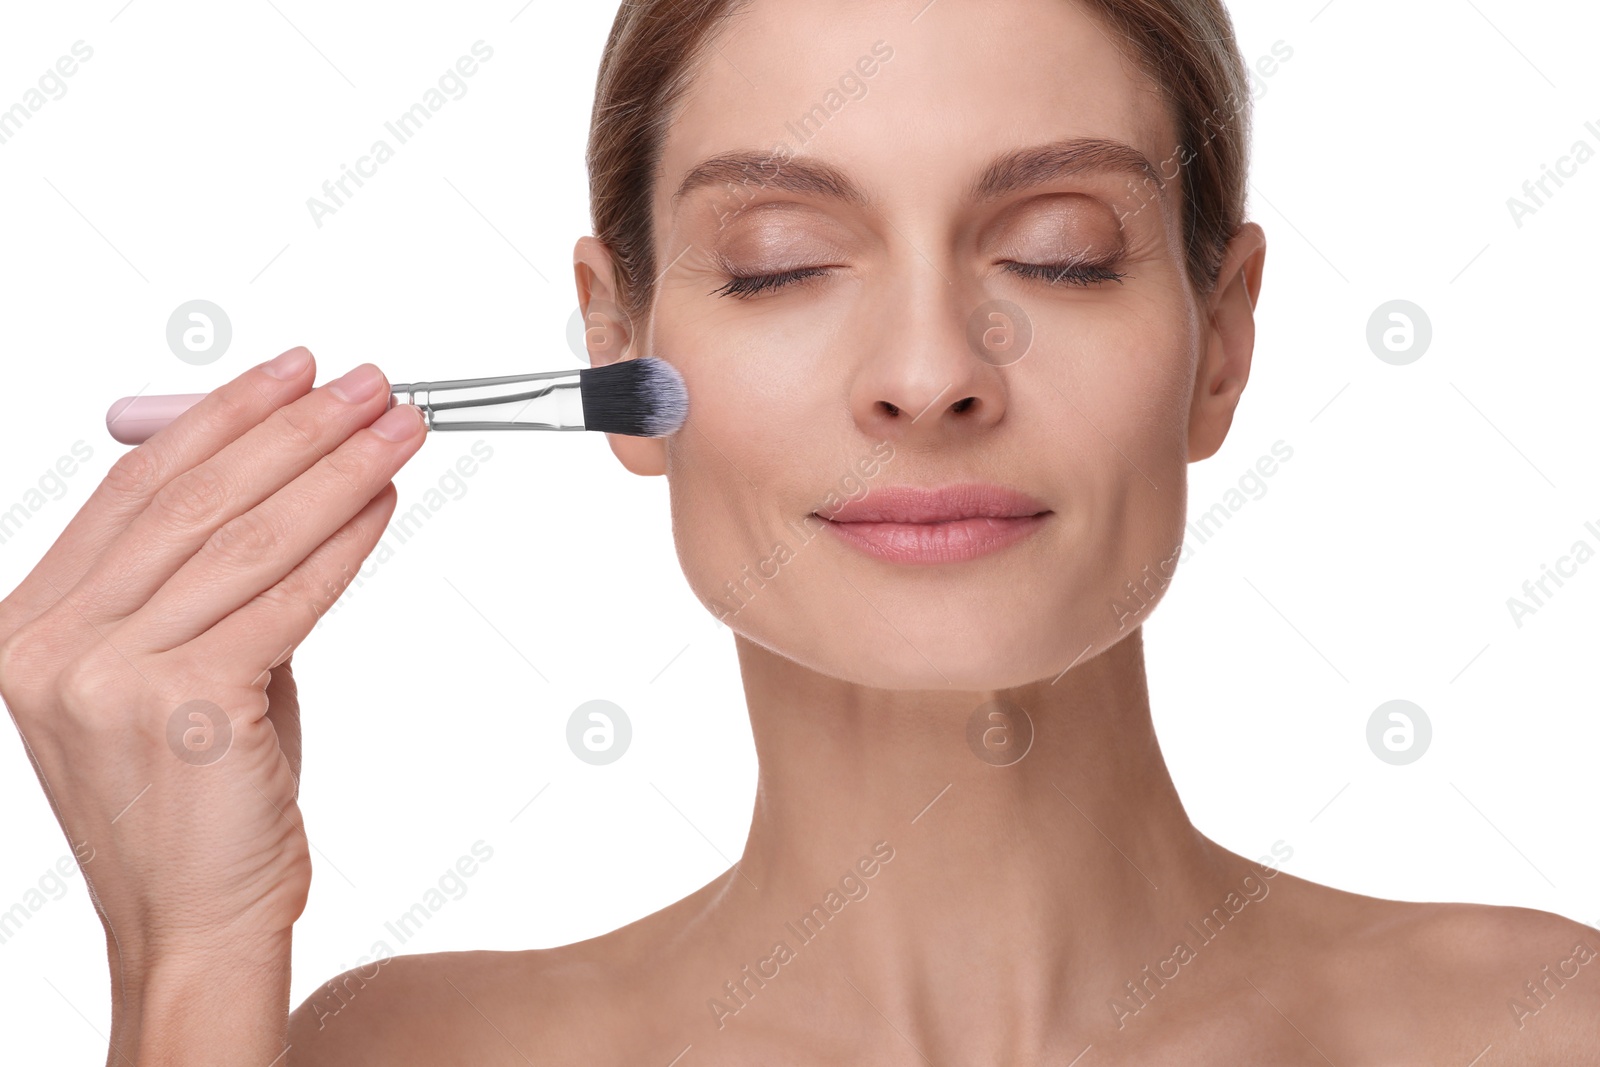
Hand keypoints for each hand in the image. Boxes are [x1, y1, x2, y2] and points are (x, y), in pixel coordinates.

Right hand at [0, 346, 427, 1057]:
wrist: (194, 923)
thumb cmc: (197, 805)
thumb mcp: (179, 676)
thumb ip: (209, 587)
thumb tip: (292, 484)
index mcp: (32, 625)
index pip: (137, 488)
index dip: (219, 417)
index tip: (289, 373)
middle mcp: (52, 643)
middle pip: (191, 499)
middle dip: (292, 428)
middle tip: (365, 385)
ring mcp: (107, 676)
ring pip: (244, 539)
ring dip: (334, 470)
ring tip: (394, 428)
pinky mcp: (182, 706)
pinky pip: (284, 597)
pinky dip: (342, 542)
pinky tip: (382, 503)